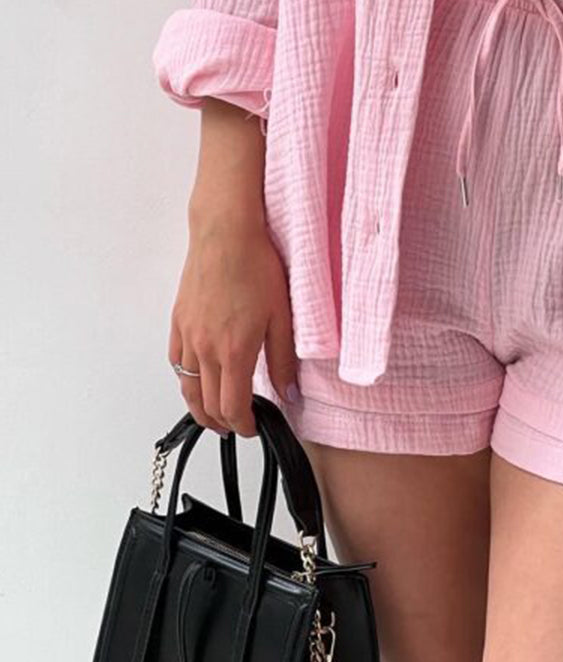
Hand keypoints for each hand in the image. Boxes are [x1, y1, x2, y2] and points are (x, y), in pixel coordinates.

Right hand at [168, 205, 297, 437]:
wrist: (226, 234)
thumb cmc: (256, 266)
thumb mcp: (282, 316)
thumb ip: (284, 359)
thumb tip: (288, 392)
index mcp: (234, 351)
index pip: (233, 406)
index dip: (243, 425)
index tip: (253, 427)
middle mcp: (205, 349)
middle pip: (207, 403)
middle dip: (222, 422)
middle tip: (236, 426)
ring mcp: (188, 335)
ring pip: (187, 387)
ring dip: (200, 407)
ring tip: (214, 414)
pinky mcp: (178, 321)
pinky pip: (176, 362)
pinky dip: (185, 379)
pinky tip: (195, 379)